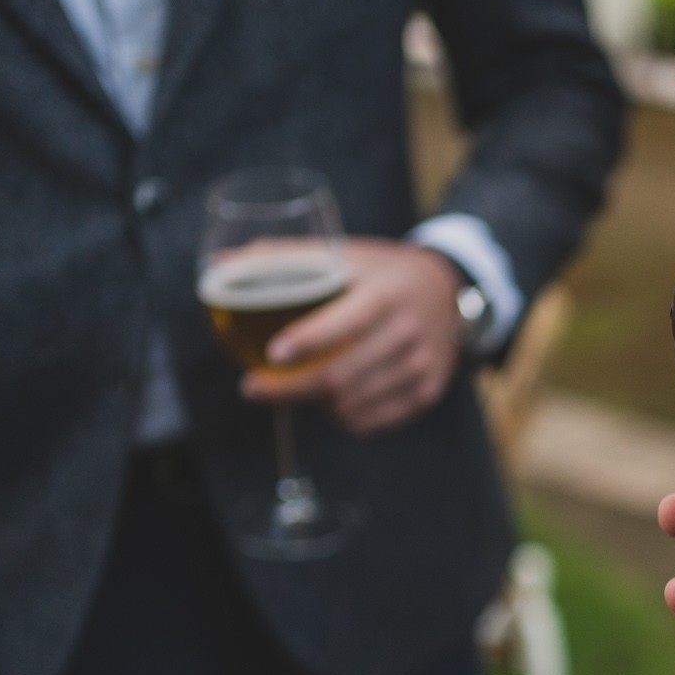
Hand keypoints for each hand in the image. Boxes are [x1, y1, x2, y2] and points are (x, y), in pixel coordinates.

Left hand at [241, 237, 465, 435]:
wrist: (451, 291)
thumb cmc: (383, 271)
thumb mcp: (346, 254)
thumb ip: (288, 258)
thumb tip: (223, 263)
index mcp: (386, 293)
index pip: (346, 322)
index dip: (307, 341)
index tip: (270, 355)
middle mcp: (408, 331)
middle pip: (340, 376)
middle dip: (289, 388)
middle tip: (253, 387)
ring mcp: (421, 365)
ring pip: (351, 404)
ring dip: (314, 402)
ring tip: (296, 386)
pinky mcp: (427, 391)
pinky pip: (371, 421)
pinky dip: (342, 416)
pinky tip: (330, 399)